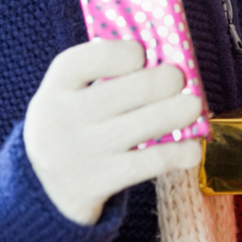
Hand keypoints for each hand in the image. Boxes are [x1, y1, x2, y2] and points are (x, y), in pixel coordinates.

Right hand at [23, 39, 202, 225]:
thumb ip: (110, 74)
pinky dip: (181, 152)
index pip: (88, 59)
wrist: (46, 188)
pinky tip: (192, 149)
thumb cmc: (79, 122)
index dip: (122, 52)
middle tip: (181, 79)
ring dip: (183, 111)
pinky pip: (152, 161)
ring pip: (150, 123)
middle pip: (135, 89)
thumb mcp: (76, 94)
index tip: (142, 54)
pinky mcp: (96, 183)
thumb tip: (171, 54)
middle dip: (169, 79)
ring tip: (194, 106)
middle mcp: (62, 118)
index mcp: (57, 87)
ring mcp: (79, 153)